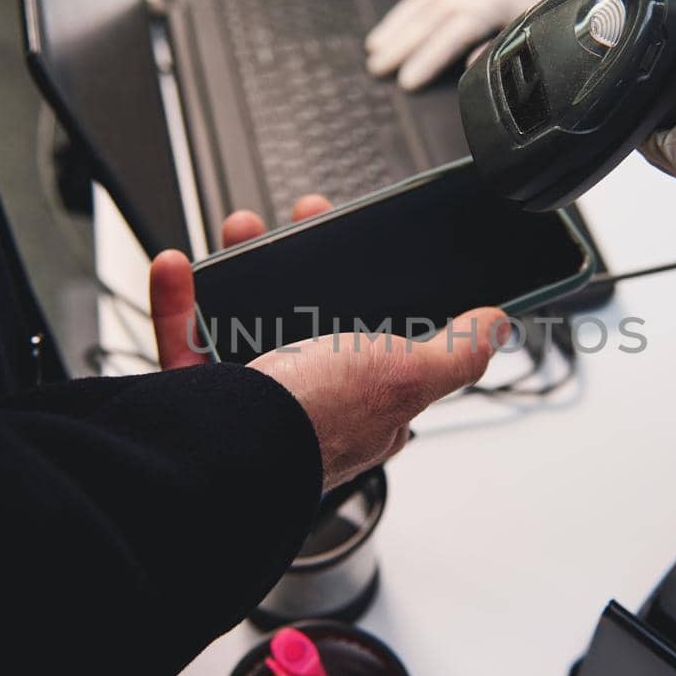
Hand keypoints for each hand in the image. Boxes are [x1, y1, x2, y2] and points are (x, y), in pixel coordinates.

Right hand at [147, 196, 507, 491]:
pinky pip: (183, 338)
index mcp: (363, 408)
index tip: (367, 254)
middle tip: (303, 222)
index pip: (383, 353)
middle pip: (309, 321)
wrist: (221, 453)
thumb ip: (455, 353)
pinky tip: (181, 266)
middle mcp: (305, 407)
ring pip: (244, 321)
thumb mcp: (406, 376)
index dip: (378, 303)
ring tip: (244, 231)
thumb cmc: (314, 423)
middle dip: (304, 264)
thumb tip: (496, 327)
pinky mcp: (192, 395)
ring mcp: (246, 402)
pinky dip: (178, 299)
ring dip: (242, 268)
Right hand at [364, 0, 563, 90]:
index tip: (408, 81)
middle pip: (433, 16)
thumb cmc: (539, 15)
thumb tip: (470, 65)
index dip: (430, 57)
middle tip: (377, 69)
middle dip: (402, 44)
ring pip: (424, 3)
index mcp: (498, 2)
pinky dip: (402, 12)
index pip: (456, 30)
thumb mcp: (531, 34)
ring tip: (374, 51)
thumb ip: (501, 48)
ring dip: (395, 27)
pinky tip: (387, 30)